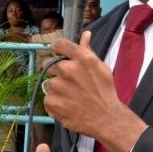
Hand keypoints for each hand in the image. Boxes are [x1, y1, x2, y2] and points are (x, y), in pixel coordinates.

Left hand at [45, 33, 146, 151]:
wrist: (105, 117)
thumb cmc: (104, 91)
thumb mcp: (100, 67)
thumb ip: (88, 50)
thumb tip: (85, 34)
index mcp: (82, 58)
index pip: (58, 44)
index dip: (57, 48)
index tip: (58, 53)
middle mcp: (67, 70)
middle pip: (48, 64)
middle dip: (55, 70)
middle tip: (68, 80)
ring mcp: (57, 86)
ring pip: (48, 82)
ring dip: (55, 87)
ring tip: (70, 95)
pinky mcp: (51, 101)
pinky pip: (47, 97)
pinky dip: (55, 101)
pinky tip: (67, 104)